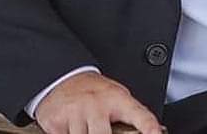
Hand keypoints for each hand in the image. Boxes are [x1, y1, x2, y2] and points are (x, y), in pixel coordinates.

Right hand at [35, 72, 164, 133]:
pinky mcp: (57, 120)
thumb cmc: (95, 92)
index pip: (140, 116)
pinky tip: (70, 128)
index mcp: (118, 99)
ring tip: (84, 125)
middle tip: (100, 126)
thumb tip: (150, 131)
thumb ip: (128, 115)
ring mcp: (76, 111)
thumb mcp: (116, 97)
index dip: (150, 128)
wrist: (65, 78)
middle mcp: (97, 104)